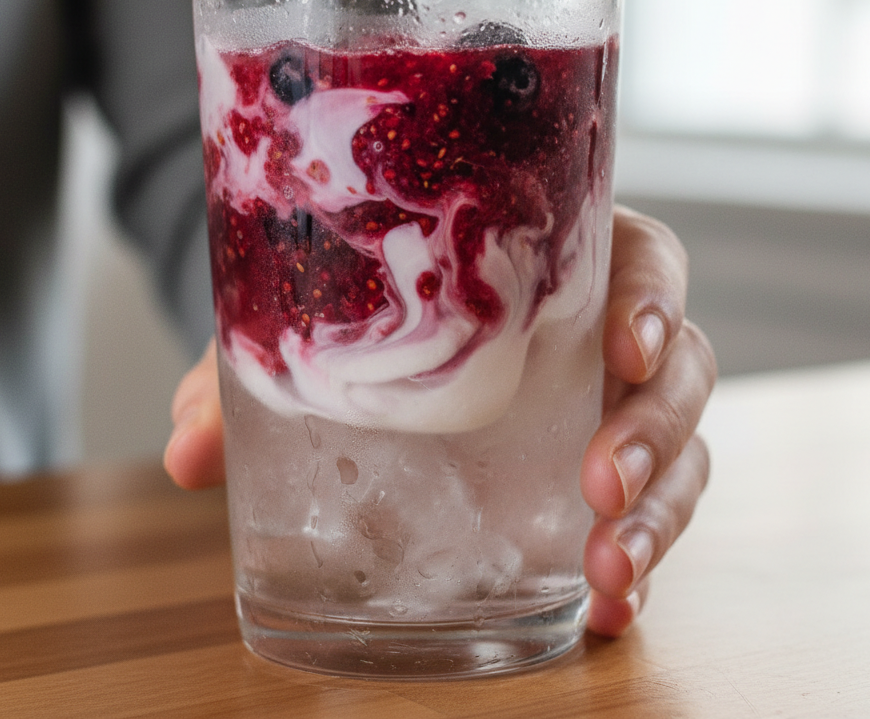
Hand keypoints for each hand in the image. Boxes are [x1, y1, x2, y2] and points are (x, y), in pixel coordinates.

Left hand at [164, 205, 715, 638]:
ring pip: (684, 451)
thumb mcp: (327, 314)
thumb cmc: (376, 300)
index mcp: (567, 261)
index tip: (628, 344)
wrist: (380, 334)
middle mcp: (606, 333)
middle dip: (655, 428)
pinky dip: (641, 561)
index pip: (647, 262)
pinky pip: (652, 513)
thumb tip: (185, 450)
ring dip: (660, 513)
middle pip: (683, 369)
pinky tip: (607, 609)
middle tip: (602, 481)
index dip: (654, 299)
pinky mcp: (598, 471)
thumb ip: (260, 366)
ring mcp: (610, 406)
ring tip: (608, 573)